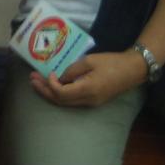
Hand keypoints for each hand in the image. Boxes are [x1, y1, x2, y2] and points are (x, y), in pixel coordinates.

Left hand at [29, 51, 147, 107]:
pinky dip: (60, 94)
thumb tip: (58, 77)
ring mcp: (91, 103)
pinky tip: (53, 85)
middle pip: (60, 101)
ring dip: (50, 93)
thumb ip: (71, 70)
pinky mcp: (93, 101)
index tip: (48, 72)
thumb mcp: (89, 61)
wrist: (133, 70)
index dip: (50, 85)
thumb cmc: (112, 62)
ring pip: (65, 103)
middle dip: (44, 90)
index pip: (61, 93)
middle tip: (31, 79)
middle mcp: (88, 100)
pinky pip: (72, 101)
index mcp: (88, 90)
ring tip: (37, 82)